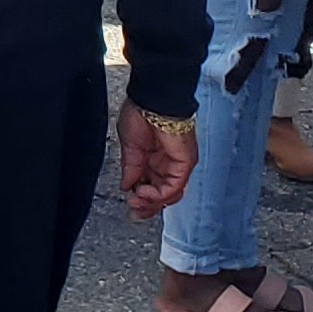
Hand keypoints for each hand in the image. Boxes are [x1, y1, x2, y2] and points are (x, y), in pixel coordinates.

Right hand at [118, 102, 197, 218]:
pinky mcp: (185, 163)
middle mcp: (168, 163)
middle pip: (162, 195)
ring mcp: (178, 164)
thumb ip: (131, 169)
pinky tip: (144, 191)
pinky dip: (158, 195)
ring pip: (170, 195)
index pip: (152, 187)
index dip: (141, 199)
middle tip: (134, 210)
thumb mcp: (130, 147)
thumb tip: (127, 186)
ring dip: (151, 202)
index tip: (131, 205)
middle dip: (147, 206)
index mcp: (154, 158)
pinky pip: (174, 187)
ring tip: (137, 200)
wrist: (151, 101)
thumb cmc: (141, 113)